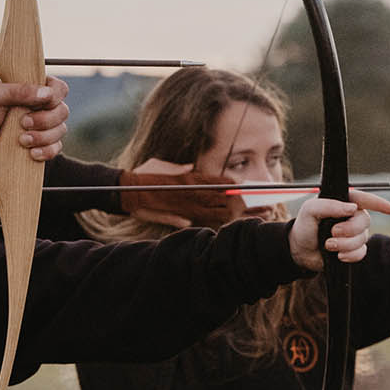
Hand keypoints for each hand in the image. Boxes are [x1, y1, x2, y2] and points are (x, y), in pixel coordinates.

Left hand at [0, 76, 69, 172]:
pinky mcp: (42, 147)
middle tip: (23, 123)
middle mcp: (41, 108)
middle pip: (63, 110)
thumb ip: (18, 90)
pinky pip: (56, 149)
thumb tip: (46, 93)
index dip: (56, 95)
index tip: (42, 101)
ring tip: (22, 140)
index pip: (59, 88)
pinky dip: (46, 151)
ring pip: (61, 130)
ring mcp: (43, 129)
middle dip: (45, 119)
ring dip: (43, 137)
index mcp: (32, 90)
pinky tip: (31, 153)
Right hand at [121, 158, 239, 228]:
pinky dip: (217, 221)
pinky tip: (230, 224)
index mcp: (188, 178)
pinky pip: (202, 221)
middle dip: (242, 201)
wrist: (127, 192)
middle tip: (261, 204)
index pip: (215, 181)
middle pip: (222, 197)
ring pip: (217, 211)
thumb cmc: (144, 176)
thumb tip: (190, 167)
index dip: (231, 184)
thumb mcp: (163, 166)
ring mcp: (186, 207)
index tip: (244, 185)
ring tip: (250, 214)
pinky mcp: (179, 217)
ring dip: (235, 213)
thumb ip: (179, 169)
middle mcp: (190, 192)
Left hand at [287, 188, 389, 271]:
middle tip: (333, 233)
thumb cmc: (304, 226)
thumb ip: (328, 205)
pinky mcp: (353, 249)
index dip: (380, 204)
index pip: (365, 199)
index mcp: (344, 202)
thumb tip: (352, 208)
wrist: (299, 250)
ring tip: (328, 245)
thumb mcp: (310, 210)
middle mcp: (352, 216)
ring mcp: (354, 234)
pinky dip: (349, 255)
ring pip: (363, 238)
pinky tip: (338, 256)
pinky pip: (361, 252)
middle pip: (365, 220)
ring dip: (345, 244)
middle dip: (350, 229)